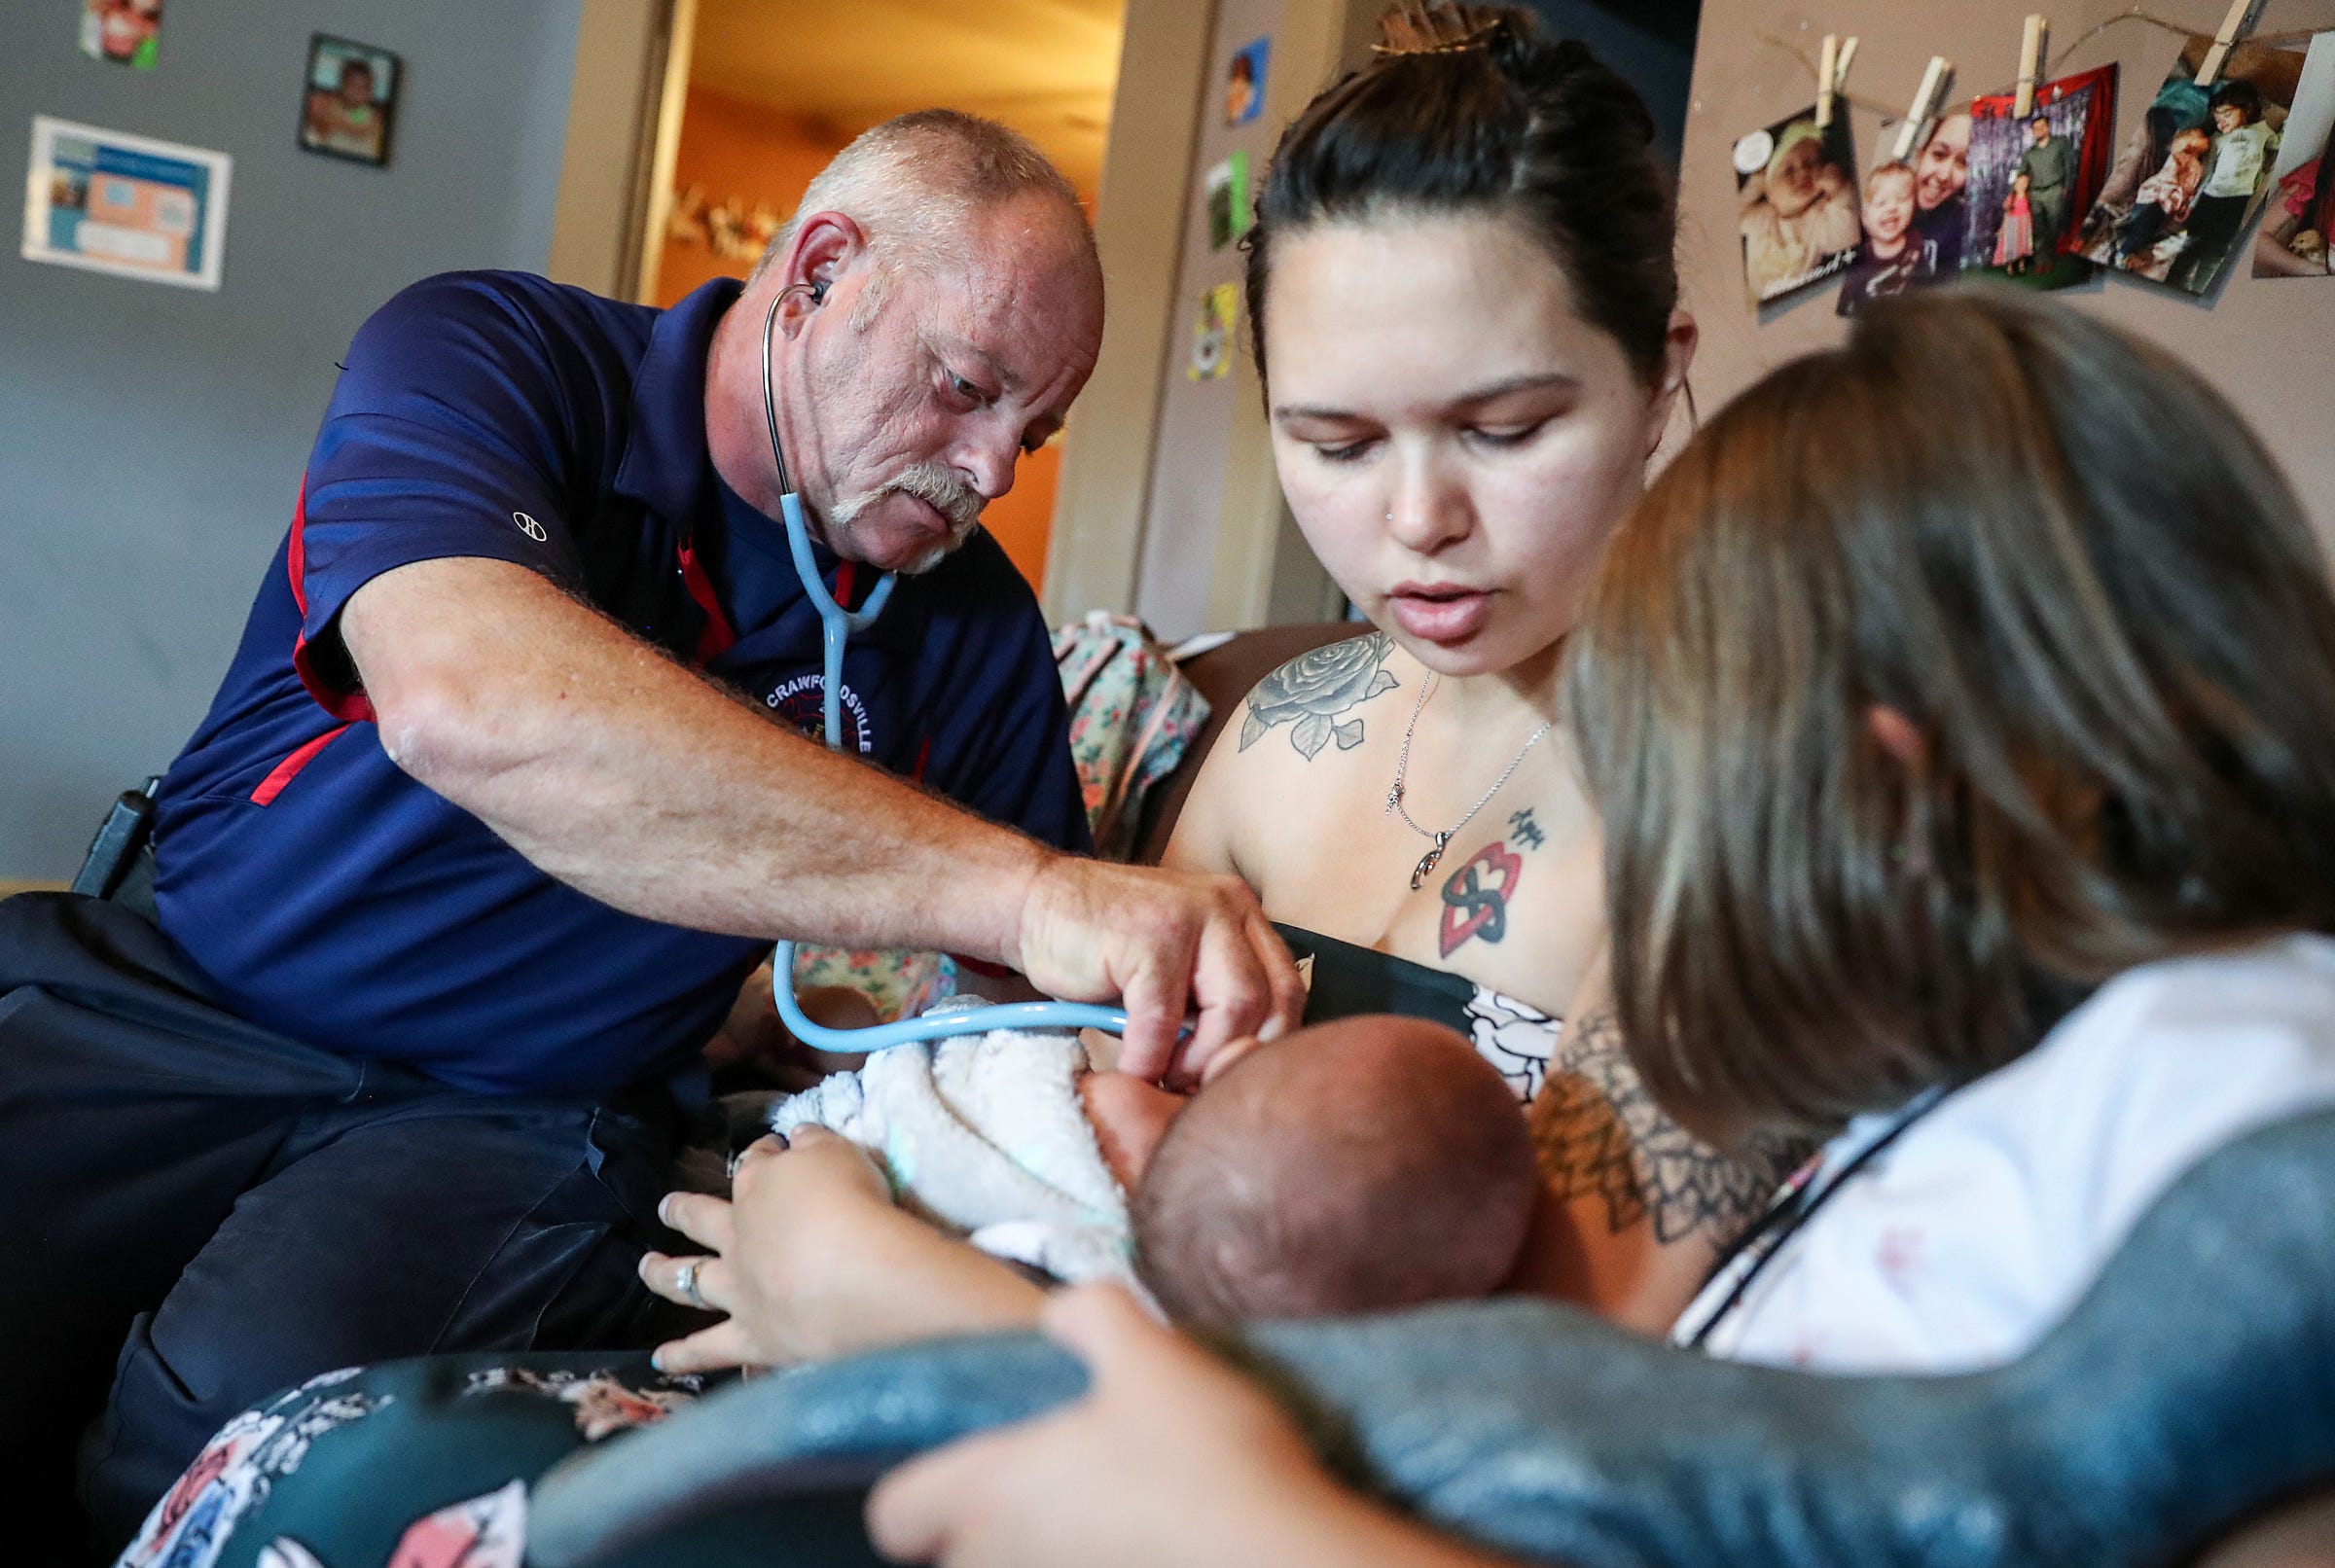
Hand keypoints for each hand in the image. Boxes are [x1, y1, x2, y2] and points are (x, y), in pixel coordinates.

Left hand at [643, 1128, 1047, 1371]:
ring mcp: (739, 1289)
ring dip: (663, 1275)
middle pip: (701, 1220)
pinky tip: (661, 1361)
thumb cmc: (853, 1204)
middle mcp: (739, 1237)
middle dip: (683, 1211)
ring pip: (690, 1281)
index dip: (762, 1153)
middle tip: (666, 1207)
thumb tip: (798, 1136)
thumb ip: (816, 1144)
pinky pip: (710, 1349)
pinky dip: (685, 1357)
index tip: (770, 1148)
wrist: (857, 1273)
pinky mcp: (751, 1337)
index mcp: (760, 1188)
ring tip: (646, 1268)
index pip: (755, 1162)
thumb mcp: (840, 1154)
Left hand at [867, 1286, 1353, 1567]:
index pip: (894, 1513)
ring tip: (1106, 1512)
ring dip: (1040, 1549)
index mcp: (987, 1494)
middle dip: (987, 1523)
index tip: (972, 1463)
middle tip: (1053, 1477)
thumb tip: (1062, 1311)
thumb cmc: (1203, 1458)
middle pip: (953, 1557)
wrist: (1285, 1562)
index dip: (920, 1487)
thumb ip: (1090, 1315)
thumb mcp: (1149, 1355)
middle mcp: (997, 1565)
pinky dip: (1089, 1566)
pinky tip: (1145, 1546)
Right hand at [1009, 857, 1303, 1083]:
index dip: (1269, 1047)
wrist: (1035, 904)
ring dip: (1199, 1061)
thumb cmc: (1106, 949)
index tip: (1234, 1080)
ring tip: (1166, 1075)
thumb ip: (1216, 999)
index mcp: (1244, 915)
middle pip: (1271, 1003)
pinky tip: (1132, 1070)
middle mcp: (1228, 907)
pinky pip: (1164, 1020)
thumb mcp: (1180, 968)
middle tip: (1197, 1085)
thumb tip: (1245, 1072)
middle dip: (1235, 1058)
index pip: (1289, 992)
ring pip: (1233, 1010)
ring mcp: (1191, 917)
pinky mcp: (1148, 938)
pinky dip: (1149, 1058)